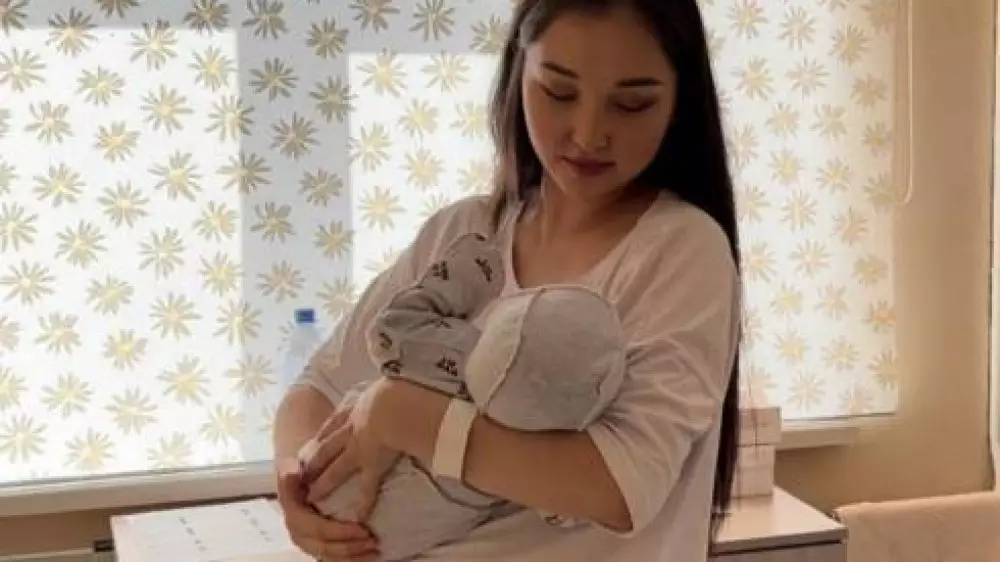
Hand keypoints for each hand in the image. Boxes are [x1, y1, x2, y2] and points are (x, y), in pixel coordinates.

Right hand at [274, 457, 379, 560]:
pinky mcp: (317, 549)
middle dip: (350, 545)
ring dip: (353, 556)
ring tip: (374, 550)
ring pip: (329, 556)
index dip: (340, 531)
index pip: (318, 529)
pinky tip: (368, 557)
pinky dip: (351, 560)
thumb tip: (291, 470)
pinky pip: (333, 560)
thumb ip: (292, 476)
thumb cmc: (302, 480)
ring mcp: (307, 544)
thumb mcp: (295, 474)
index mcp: (294, 516)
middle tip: (372, 540)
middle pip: (325, 546)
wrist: (297, 491)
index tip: (362, 528)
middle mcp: (299, 534)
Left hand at [303, 379, 400, 520]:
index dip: (321, 436)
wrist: (394, 404)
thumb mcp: (381, 383)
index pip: (332, 425)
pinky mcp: (371, 463)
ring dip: (324, 482)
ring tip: (313, 495)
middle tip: (302, 471)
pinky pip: (366, 486)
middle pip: (326, 447)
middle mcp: (350, 428)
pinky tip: (358, 515)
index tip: (310, 446)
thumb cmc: (393, 389)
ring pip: (336, 467)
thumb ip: (379, 387)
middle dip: (313, 460)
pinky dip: (363, 502)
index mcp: (353, 407)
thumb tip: (388, 380)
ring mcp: (358, 448)